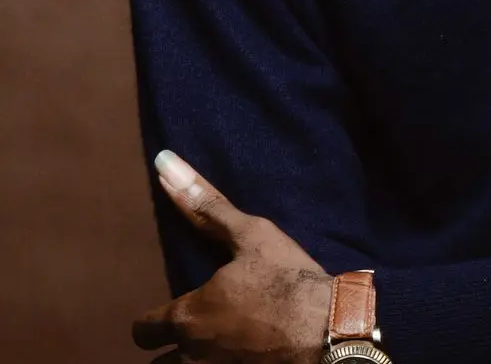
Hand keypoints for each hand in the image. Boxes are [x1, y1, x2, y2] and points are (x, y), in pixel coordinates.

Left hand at [133, 151, 331, 363]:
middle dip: (166, 348)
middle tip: (191, 330)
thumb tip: (165, 165)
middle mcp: (192, 354)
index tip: (167, 309)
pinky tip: (239, 354)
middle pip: (156, 363)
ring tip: (212, 347)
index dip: (152, 318)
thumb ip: (206, 208)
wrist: (328, 328)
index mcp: (188, 316)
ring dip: (188, 361)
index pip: (143, 329)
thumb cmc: (285, 278)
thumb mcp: (251, 235)